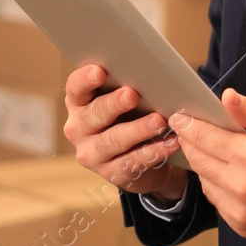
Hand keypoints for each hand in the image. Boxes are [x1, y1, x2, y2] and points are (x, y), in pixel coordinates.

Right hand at [64, 65, 187, 198]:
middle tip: (132, 95)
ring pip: (113, 140)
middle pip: (93, 114)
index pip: (75, 88)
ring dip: (137, 130)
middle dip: (114, 104)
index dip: (85, 79)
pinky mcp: (110, 173)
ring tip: (158, 121)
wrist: (140, 154)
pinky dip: (154, 151)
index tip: (99, 71)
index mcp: (78, 103)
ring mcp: (92, 154)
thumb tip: (147, 71)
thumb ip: (125, 85)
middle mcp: (78, 129)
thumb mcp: (123, 99)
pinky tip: (171, 142)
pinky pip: (133, 162)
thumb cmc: (130, 115)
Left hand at [170, 87, 245, 245]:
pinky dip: (218, 187)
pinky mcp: (245, 228)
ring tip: (213, 151)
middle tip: (189, 130)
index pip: (204, 138)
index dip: (188, 125)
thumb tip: (227, 98)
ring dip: (204, 166)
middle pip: (199, 161)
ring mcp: (241, 213)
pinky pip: (219, 203)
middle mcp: (242, 188)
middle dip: (191, 143)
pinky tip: (230, 175)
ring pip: (206, 184)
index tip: (180, 117)